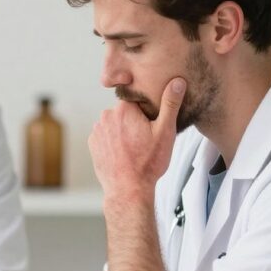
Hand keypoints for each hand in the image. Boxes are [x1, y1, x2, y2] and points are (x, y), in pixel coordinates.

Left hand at [89, 78, 184, 199]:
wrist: (128, 189)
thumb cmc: (148, 162)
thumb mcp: (165, 132)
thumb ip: (170, 104)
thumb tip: (177, 81)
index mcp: (123, 109)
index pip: (138, 99)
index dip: (148, 111)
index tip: (153, 125)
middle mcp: (106, 116)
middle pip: (126, 111)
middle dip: (135, 121)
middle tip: (146, 139)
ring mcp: (97, 130)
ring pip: (116, 124)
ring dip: (124, 131)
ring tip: (136, 148)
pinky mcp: (92, 143)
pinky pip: (107, 136)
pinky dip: (114, 141)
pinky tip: (125, 153)